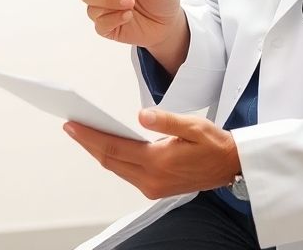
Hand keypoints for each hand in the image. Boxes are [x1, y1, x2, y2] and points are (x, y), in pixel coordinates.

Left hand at [64, 109, 241, 200]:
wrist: (231, 166)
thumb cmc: (214, 145)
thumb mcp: (194, 126)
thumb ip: (166, 120)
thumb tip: (142, 115)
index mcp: (158, 162)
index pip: (113, 148)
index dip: (89, 136)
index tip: (73, 125)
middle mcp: (151, 179)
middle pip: (109, 160)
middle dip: (88, 143)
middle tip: (70, 126)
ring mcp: (152, 187)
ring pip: (116, 168)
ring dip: (98, 151)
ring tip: (83, 133)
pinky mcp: (155, 188)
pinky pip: (126, 172)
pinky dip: (113, 158)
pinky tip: (106, 146)